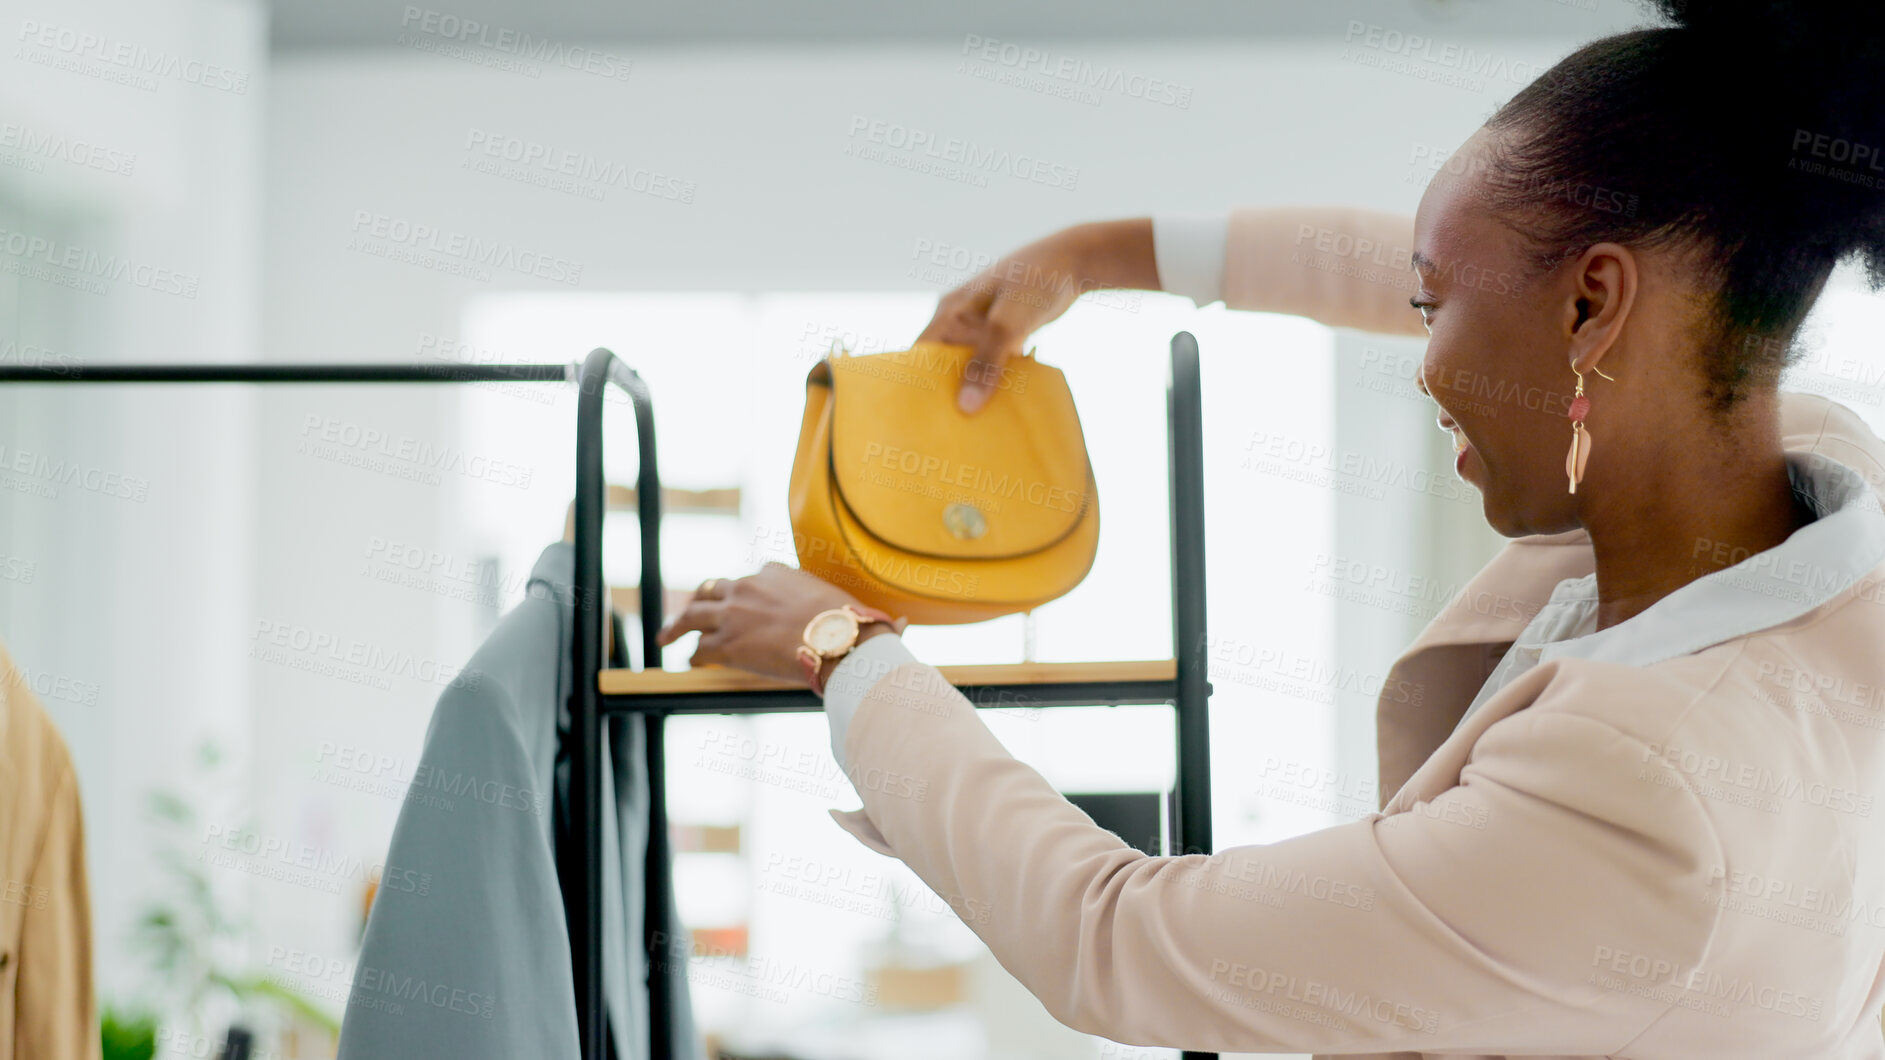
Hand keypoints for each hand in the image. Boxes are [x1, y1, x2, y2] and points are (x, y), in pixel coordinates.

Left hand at [653, 562, 907, 685]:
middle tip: (690, 611)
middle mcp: (750, 584)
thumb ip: (866, 614)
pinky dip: (692, 655)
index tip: (739, 602)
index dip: (742, 592)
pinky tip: (689, 662)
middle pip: (713, 588)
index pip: (751, 577)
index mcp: (777, 572)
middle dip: (701, 600)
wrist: (838, 641)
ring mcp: (735, 612)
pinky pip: (699, 647)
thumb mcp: (855, 610)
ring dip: (678, 625)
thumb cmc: (851, 627)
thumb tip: (903, 625)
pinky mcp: (727, 642)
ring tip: (667, 635)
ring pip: (694, 614)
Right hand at [917, 219, 1155, 413]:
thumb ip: (986, 363)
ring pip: (971, 364)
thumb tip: (965, 407)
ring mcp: (983, 325)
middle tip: (952, 429)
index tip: (923, 416)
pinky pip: (993, 362)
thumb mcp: (1008, 324)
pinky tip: (1005, 403)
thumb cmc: (1035, 283)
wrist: (1074, 262)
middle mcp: (960, 318)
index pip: (921, 353)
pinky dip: (997, 380)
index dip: (918, 383)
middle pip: (944, 362)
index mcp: (950, 311)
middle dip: (949, 392)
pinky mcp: (1004, 332)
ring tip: (977, 425)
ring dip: (976, 388)